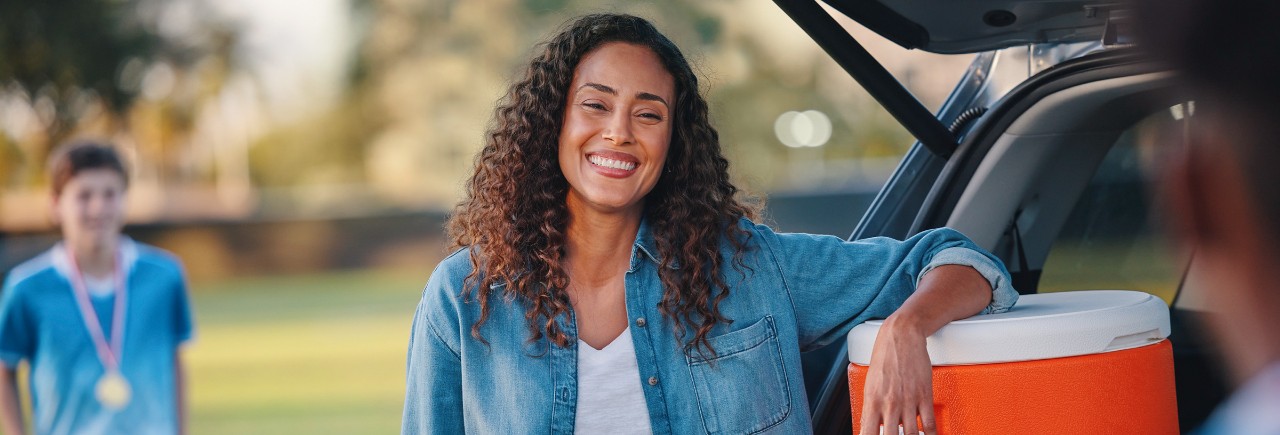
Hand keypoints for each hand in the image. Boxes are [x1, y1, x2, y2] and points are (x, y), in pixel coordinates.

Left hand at [858, 316, 935, 434]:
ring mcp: (908, 400)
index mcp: (872, 401)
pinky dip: (930, 434)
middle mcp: (889, 403)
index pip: (867, 433)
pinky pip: (929, 423)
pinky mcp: (924, 396)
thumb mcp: (870, 385)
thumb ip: (871, 408)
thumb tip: (873, 427)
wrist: (901, 336)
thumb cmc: (884, 358)